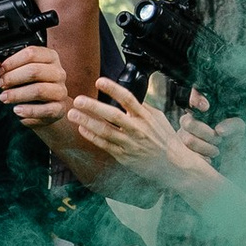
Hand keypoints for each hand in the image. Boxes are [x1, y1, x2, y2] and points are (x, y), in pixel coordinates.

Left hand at [0, 45, 74, 126]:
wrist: (44, 110)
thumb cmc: (28, 87)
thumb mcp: (11, 74)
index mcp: (48, 57)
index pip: (31, 53)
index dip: (12, 62)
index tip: (1, 70)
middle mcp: (57, 72)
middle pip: (34, 70)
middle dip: (13, 78)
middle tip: (1, 84)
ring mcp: (60, 90)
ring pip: (38, 89)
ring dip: (17, 95)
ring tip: (4, 98)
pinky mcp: (59, 108)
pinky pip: (45, 109)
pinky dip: (28, 110)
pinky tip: (17, 110)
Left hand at [63, 78, 209, 187]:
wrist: (173, 163)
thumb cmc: (165, 138)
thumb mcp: (158, 118)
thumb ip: (142, 107)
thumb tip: (126, 96)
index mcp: (145, 117)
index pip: (128, 99)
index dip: (113, 89)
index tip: (100, 81)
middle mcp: (137, 129)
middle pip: (113, 115)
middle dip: (94, 107)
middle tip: (78, 100)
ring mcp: (129, 144)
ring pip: (105, 132)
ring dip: (87, 122)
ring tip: (72, 114)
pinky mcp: (123, 156)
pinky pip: (104, 145)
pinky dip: (91, 136)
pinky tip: (81, 128)